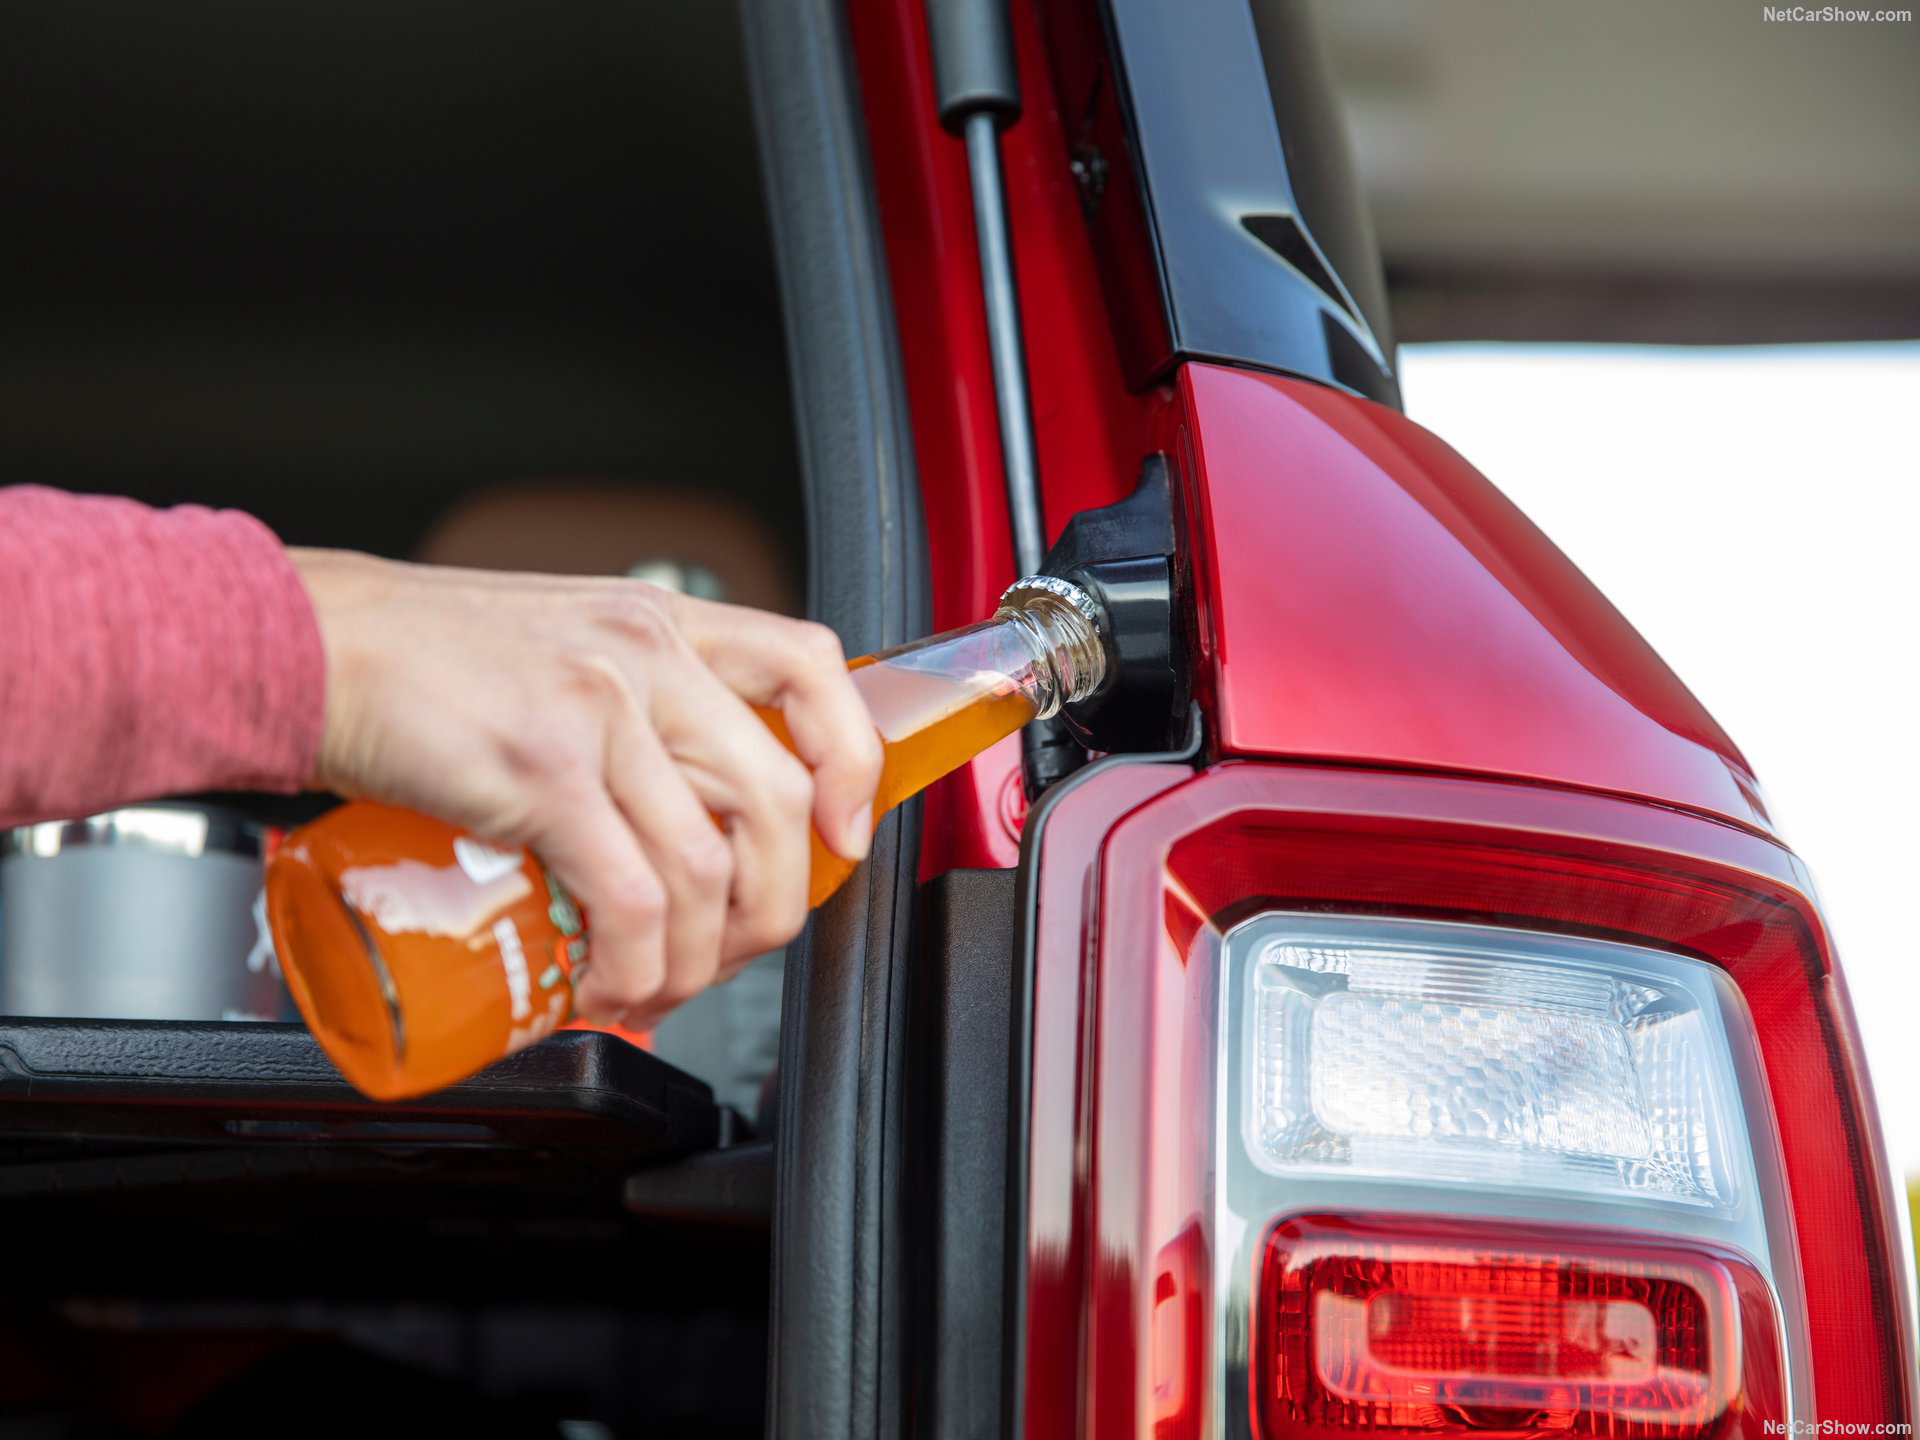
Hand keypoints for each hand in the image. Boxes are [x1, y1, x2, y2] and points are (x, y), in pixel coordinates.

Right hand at [287, 550, 882, 1028]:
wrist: (306, 647)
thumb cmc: (424, 662)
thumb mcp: (563, 647)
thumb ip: (633, 703)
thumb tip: (686, 817)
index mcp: (661, 623)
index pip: (811, 666)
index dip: (851, 759)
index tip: (841, 832)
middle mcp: (645, 657)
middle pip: (775, 798)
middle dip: (772, 905)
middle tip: (733, 949)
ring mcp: (596, 712)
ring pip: (708, 866)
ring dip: (696, 960)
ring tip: (656, 987)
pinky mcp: (541, 772)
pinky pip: (631, 896)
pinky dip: (635, 965)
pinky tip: (609, 987)